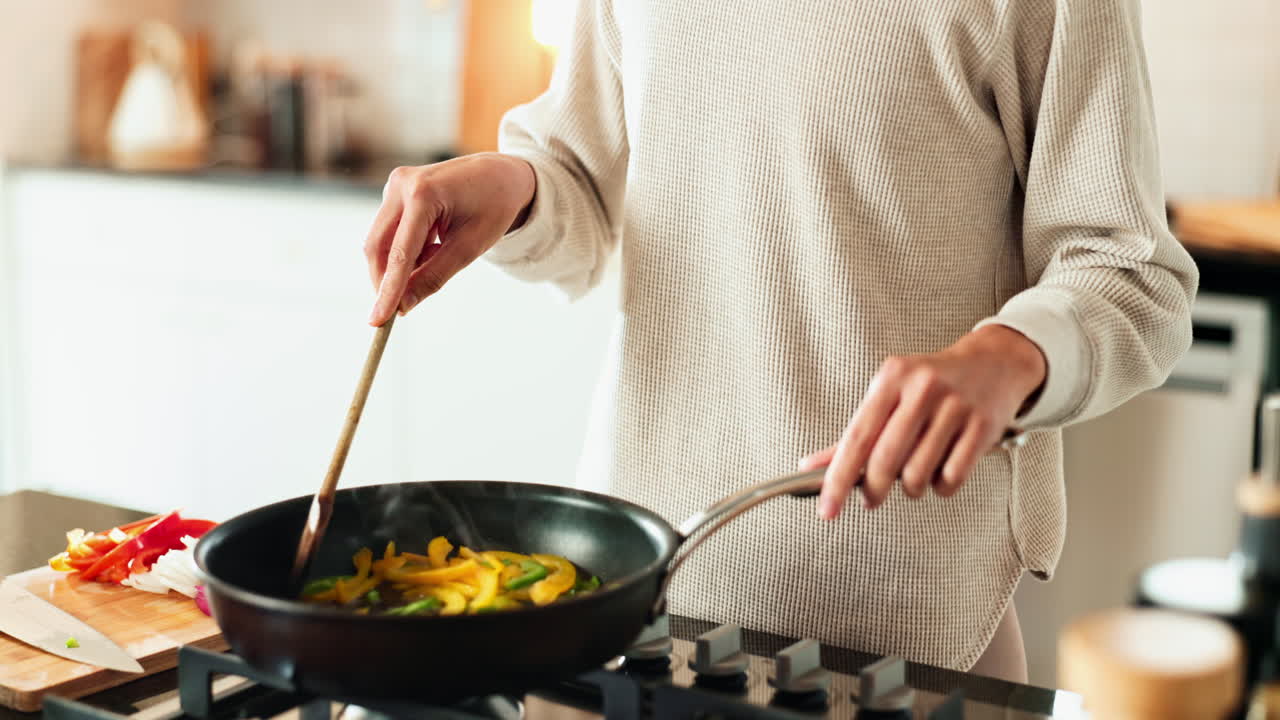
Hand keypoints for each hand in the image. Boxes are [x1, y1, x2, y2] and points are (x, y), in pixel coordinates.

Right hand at [364, 153, 536, 325]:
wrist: (501, 173)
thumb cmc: (493, 207)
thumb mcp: (470, 247)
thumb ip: (434, 276)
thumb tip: (403, 306)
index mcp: (424, 193)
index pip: (399, 253)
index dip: (387, 290)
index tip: (378, 322)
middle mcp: (402, 184)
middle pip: (378, 246)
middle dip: (387, 279)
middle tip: (401, 307)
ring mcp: (395, 185)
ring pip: (382, 241)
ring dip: (404, 262)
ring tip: (440, 252)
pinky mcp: (395, 191)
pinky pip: (391, 232)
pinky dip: (408, 248)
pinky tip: (435, 241)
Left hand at [799, 325, 1045, 517]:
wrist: (994, 363)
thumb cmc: (934, 383)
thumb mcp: (890, 394)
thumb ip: (855, 433)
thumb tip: (811, 466)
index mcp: (892, 377)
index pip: (857, 437)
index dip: (838, 478)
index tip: (827, 507)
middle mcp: (923, 387)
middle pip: (885, 460)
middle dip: (873, 489)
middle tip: (871, 497)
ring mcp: (956, 406)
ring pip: (917, 474)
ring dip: (910, 487)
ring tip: (914, 473)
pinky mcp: (983, 426)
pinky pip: (951, 477)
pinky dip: (941, 486)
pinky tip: (941, 470)